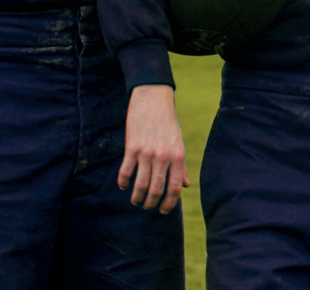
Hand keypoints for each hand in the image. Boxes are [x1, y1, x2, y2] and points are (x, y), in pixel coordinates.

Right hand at [119, 84, 189, 213]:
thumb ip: (181, 166)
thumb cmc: (168, 123)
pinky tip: (124, 186)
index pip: (175, 189)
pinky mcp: (132, 148)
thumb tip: (185, 186)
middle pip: (156, 190)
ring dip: (137, 197)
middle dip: (151, 203)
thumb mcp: (178, 143)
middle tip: (146, 206)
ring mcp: (147, 153)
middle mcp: (163, 157)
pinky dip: (124, 183)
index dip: (169, 204)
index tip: (163, 210)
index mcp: (178, 157)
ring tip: (136, 201)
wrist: (153, 99)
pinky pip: (126, 172)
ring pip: (140, 185)